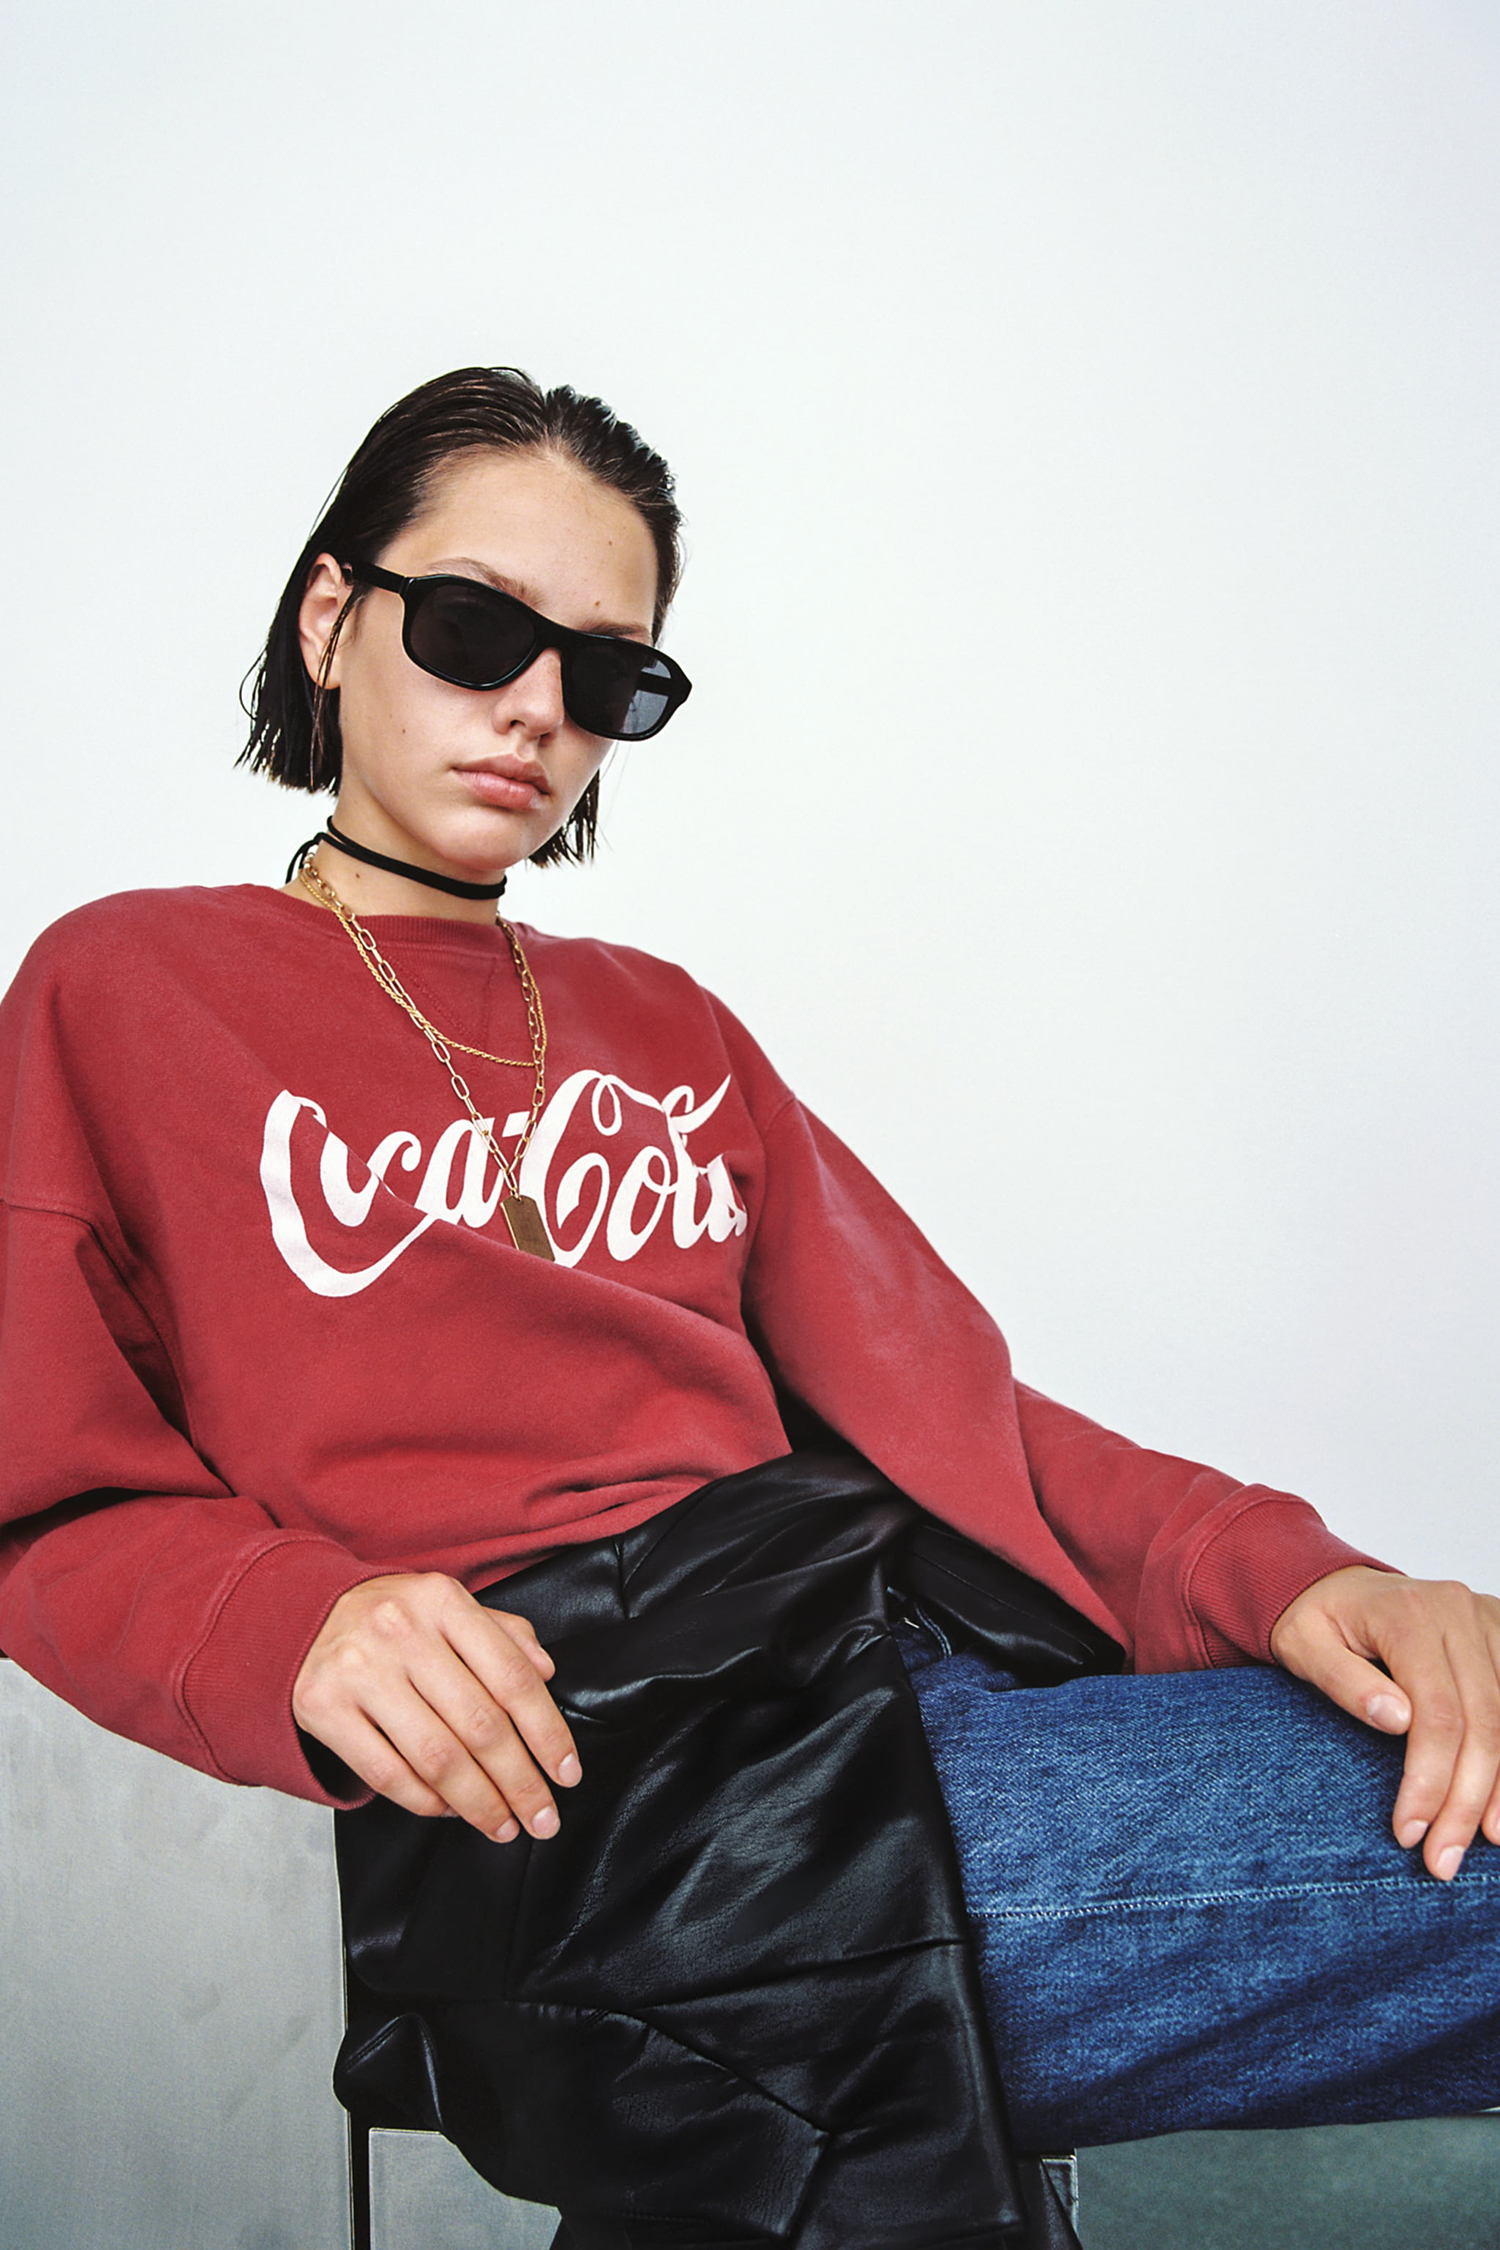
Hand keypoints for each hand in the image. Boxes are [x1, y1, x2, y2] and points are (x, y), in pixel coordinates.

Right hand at [292, 1573, 580, 1842]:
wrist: (295, 1614)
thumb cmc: (390, 1618)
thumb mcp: (446, 1606)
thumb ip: (501, 1634)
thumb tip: (546, 1673)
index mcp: (442, 1599)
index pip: (513, 1677)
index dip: (548, 1734)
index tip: (567, 1775)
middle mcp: (401, 1631)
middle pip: (480, 1726)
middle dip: (520, 1783)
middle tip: (542, 1819)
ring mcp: (359, 1670)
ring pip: (437, 1758)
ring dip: (479, 1803)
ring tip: (502, 1825)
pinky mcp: (322, 1707)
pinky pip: (387, 1773)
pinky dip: (426, 1802)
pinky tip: (451, 1811)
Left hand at [1269, 1565, 1499, 1880]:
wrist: (1333, 1584)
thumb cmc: (1315, 1621)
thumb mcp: (1303, 1645)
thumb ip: (1343, 1680)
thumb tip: (1396, 1720)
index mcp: (1409, 1615)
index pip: (1437, 1714)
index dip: (1430, 1780)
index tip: (1409, 1832)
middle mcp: (1458, 1611)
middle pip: (1482, 1722)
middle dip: (1465, 1800)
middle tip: (1442, 1859)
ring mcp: (1487, 1621)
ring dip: (1499, 1787)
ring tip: (1484, 1840)